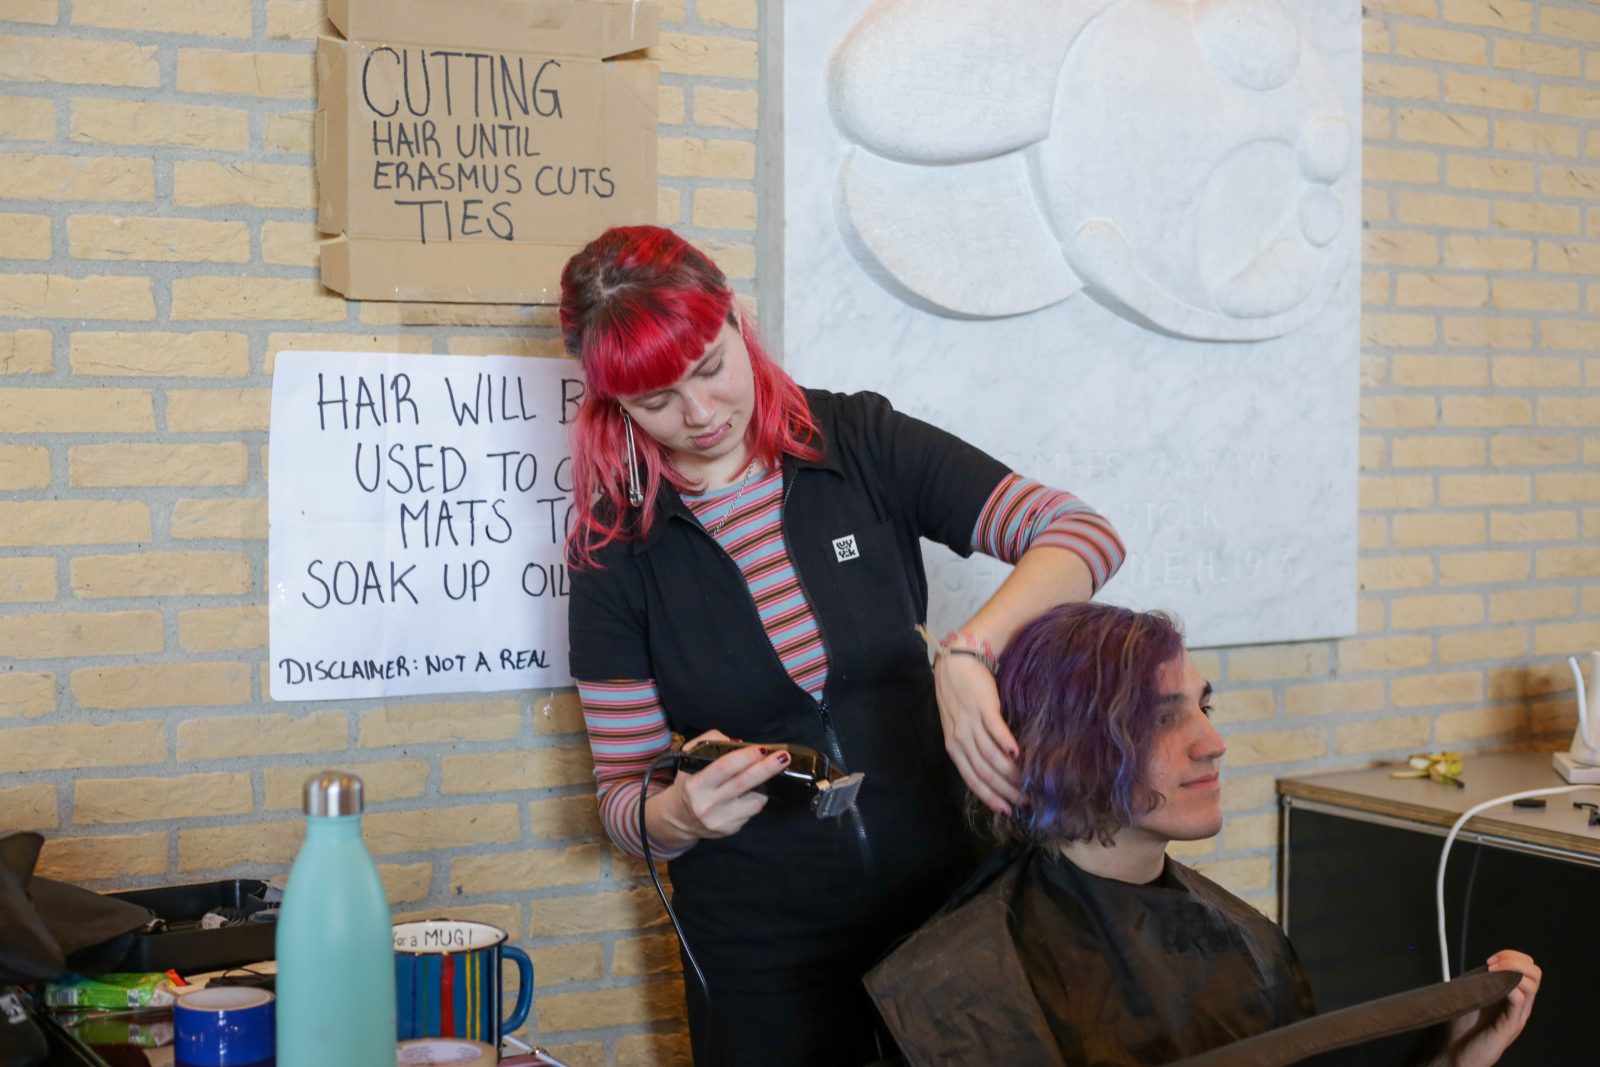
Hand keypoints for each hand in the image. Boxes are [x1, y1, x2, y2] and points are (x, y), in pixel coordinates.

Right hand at [650, 730, 790, 846]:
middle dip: (767, 768)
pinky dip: (756, 799)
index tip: (762, 748)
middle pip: (744, 783)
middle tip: (784, 757)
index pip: (724, 767)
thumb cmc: (688, 783)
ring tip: (765, 775)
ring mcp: (720, 820)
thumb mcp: (690, 759)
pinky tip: (750, 793)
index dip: (746, 756)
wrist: (680, 818)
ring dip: (764, 785)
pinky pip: (752, 811)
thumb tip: (738, 743)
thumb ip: (710, 742)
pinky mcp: (730, 830)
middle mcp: (707, 805)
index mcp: (695, 785)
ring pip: (754, 800)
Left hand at [934, 652, 1020, 813]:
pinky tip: (1018, 754)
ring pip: (991, 756)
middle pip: (984, 772)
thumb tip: (994, 771)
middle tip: (1027, 800)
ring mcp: (971, 723)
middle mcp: (960, 738)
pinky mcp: (983, 706)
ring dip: (1011, 773)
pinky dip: (1006, 743)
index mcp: (954, 747)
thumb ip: (971, 747)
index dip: (989, 797)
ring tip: (1029, 783)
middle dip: (1005, 791)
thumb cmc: (961, 696)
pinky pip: (995, 729)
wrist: (957, 662)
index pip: (972, 779)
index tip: (1007, 811)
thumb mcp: (958, 726)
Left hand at [1433, 951, 1540, 1066]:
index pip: (1528, 967)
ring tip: (1491, 972)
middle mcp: (1520, 1005)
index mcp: (1514, 996)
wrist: (1455, 1052)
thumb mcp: (1474, 994)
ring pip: (1532, 985)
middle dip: (1514, 960)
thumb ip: (1484, 980)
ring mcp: (1516, 1016)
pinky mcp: (1509, 1027)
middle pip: (1536, 973)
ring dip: (1511, 970)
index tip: (1490, 960)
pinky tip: (1495, 985)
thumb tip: (1489, 964)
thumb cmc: (1462, 1025)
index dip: (1511, 956)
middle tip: (1490, 965)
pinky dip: (1511, 988)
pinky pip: (1519, 1003)